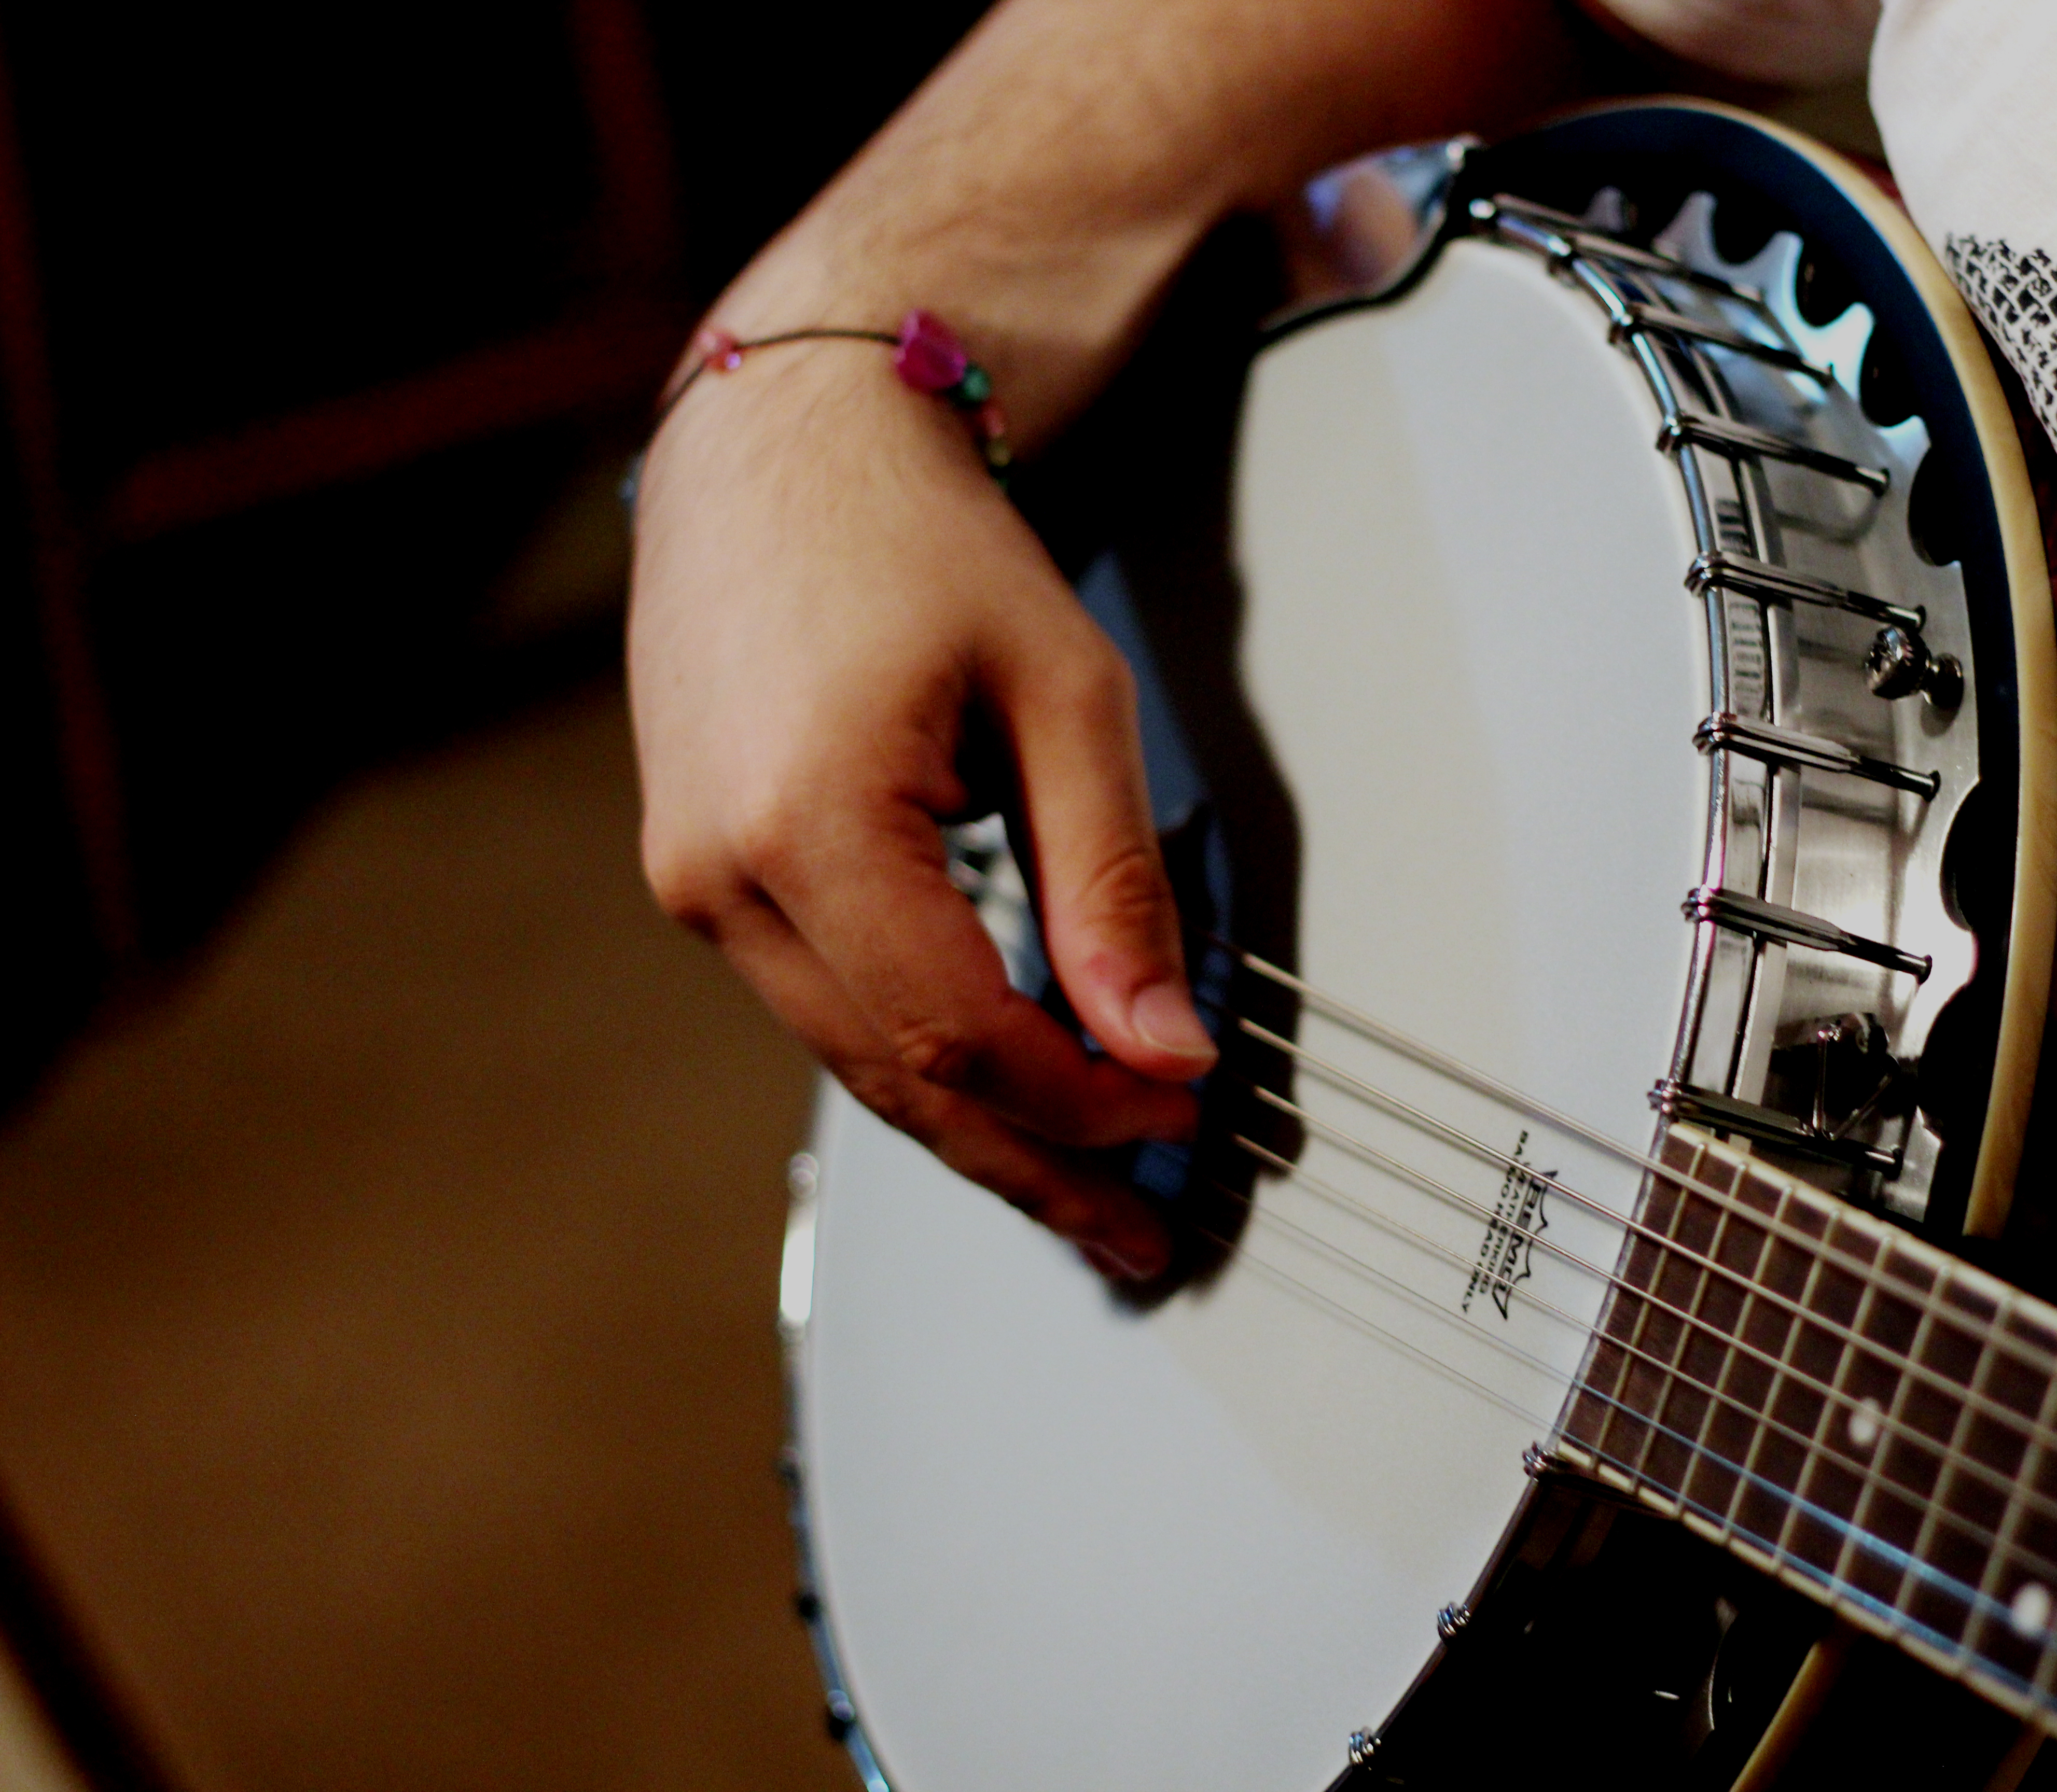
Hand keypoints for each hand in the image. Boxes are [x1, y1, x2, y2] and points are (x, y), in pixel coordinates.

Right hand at [629, 344, 1213, 1282]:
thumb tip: (1162, 1045)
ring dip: (980, 1125)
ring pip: (859, 1058)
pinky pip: (827, 1002)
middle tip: (1135, 1226)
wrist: (783, 447)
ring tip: (1087, 1184)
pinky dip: (923, 1051)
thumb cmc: (918, 539)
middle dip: (1032, 1162)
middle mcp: (722, 874)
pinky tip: (1000, 1082)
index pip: (960, 1037)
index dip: (1078, 1102)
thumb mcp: (1063, 693)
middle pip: (901, 1079)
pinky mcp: (702, 873)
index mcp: (806, 825)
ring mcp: (695, 883)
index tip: (1175, 1118)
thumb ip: (1112, 883)